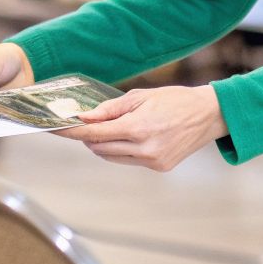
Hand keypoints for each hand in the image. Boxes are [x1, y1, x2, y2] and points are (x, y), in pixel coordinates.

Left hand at [56, 85, 227, 171]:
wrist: (208, 115)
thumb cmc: (174, 100)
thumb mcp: (141, 96)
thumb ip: (110, 109)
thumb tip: (84, 118)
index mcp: (138, 127)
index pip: (94, 133)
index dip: (71, 132)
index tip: (54, 129)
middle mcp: (144, 148)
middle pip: (98, 147)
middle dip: (87, 136)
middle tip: (83, 123)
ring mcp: (151, 161)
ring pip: (110, 156)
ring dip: (102, 145)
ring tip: (108, 129)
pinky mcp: (158, 167)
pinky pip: (127, 160)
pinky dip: (120, 150)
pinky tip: (129, 138)